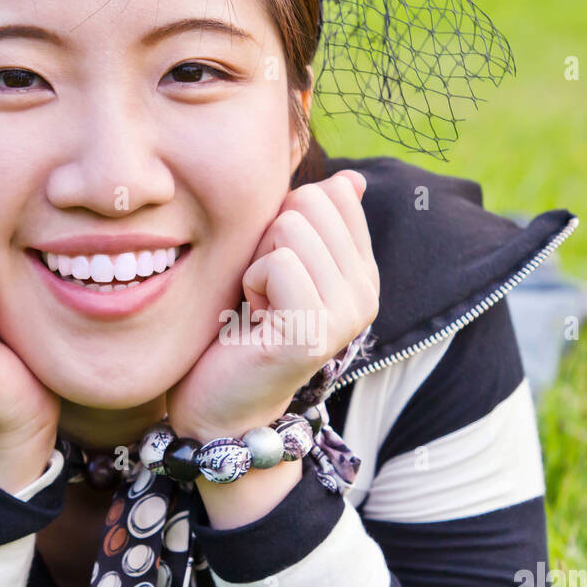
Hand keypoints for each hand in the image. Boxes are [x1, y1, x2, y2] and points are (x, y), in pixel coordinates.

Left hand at [165, 169, 378, 441]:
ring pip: (291, 227)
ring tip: (258, 306)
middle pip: (310, 203)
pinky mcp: (316, 332)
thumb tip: (351, 181)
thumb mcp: (279, 261)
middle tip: (262, 290)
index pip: (333, 193)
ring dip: (256, 263)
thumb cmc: (239, 328)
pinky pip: (278, 263)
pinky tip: (253, 319)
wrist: (220, 405)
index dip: (285, 219)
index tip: (275, 270)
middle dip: (269, 237)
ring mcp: (347, 315)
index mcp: (363, 273)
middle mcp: (366, 294)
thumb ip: (315, 223)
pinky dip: (251, 283)